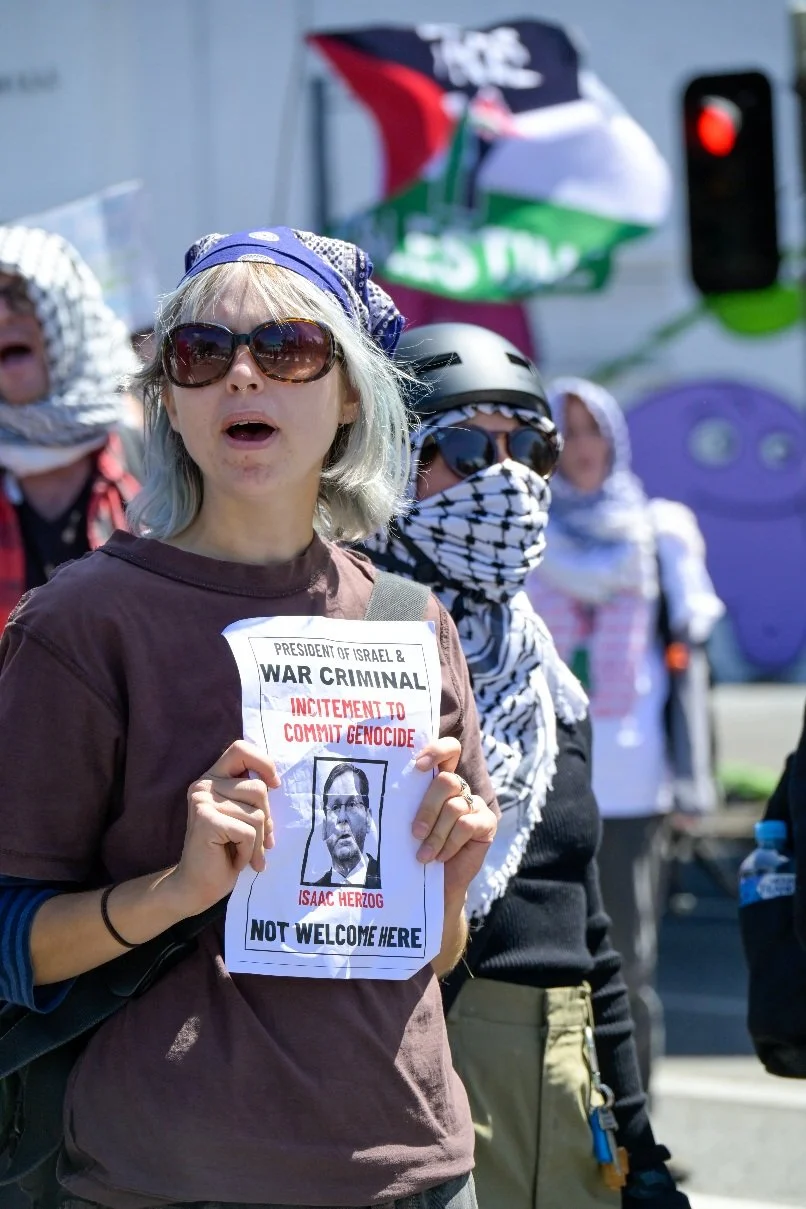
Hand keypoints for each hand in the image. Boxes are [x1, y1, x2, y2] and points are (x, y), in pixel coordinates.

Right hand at [169, 740, 279, 915]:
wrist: (196, 887)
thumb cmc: (225, 852)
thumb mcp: (242, 817)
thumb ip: (252, 798)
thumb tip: (276, 783)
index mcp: (213, 778)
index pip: (240, 749)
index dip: (263, 763)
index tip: (274, 785)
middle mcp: (203, 785)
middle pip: (258, 789)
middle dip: (266, 820)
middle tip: (260, 842)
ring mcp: (202, 802)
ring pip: (257, 814)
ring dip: (258, 842)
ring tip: (245, 853)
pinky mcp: (206, 821)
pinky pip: (248, 832)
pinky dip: (249, 851)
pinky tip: (235, 860)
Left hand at [412, 738, 496, 899]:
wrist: (437, 885)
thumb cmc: (418, 849)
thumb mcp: (410, 822)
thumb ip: (409, 803)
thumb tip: (385, 790)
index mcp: (439, 780)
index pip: (448, 750)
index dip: (437, 750)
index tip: (418, 766)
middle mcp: (460, 788)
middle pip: (446, 781)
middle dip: (427, 809)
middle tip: (415, 833)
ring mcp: (475, 804)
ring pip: (454, 807)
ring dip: (436, 835)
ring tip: (425, 855)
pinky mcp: (487, 822)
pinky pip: (467, 824)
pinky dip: (450, 842)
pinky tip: (442, 856)